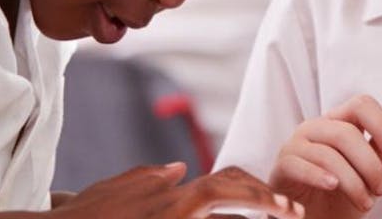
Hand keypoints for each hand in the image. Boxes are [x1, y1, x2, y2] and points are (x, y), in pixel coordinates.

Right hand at [51, 164, 301, 218]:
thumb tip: (179, 168)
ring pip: (226, 207)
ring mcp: (169, 212)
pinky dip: (232, 218)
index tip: (286, 205)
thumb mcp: (117, 190)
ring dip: (257, 207)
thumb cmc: (83, 213)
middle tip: (297, 213)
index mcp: (170, 192)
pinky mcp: (167, 217)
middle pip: (233, 187)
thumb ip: (148, 177)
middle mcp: (174, 199)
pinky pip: (209, 216)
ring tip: (287, 217)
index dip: (258, 191)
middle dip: (268, 199)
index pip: (225, 182)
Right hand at [269, 95, 381, 215]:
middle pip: (346, 132)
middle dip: (370, 164)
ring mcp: (295, 145)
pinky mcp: (281, 167)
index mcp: (339, 123)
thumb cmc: (339, 196)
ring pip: (327, 153)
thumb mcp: (370, 172)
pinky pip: (299, 165)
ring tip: (365, 203)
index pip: (361, 104)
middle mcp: (316, 128)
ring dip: (353, 181)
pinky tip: (332, 186)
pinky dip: (319, 176)